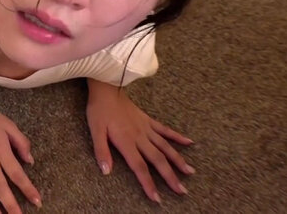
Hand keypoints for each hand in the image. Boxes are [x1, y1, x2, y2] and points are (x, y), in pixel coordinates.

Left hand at [86, 81, 194, 203]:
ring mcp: (146, 128)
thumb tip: (106, 172)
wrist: (107, 88)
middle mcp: (140, 137)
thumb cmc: (99, 110)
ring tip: (191, 172)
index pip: (139, 167)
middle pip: (158, 160)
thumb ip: (101, 151)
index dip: (148, 183)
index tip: (157, 197)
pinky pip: (165, 130)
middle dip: (170, 177)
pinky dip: (177, 137)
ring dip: (178, 160)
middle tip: (182, 191)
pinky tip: (189, 142)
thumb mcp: (95, 131)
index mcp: (126, 141)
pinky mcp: (148, 120)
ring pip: (165, 147)